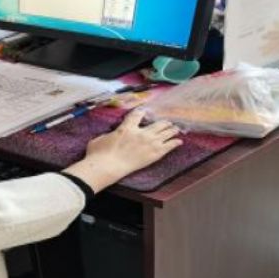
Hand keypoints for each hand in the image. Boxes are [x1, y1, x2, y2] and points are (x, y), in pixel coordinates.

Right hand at [63, 110, 181, 192]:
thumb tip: (111, 136)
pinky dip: (175, 142)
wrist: (107, 166)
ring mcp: (149, 143)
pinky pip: (169, 146)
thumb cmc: (99, 153)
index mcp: (127, 127)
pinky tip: (179, 141)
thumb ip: (109, 134)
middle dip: (163, 122)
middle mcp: (141, 133)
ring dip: (172, 129)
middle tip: (167, 121)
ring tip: (176, 128)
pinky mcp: (154, 154)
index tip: (145, 111)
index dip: (143, 111)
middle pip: (158, 123)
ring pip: (166, 132)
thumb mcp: (100, 138)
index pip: (138, 114)